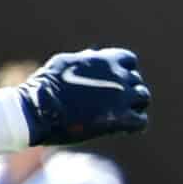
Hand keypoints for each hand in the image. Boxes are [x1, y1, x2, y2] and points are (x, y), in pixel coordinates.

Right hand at [17, 49, 151, 145]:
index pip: (129, 60)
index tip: (115, 81)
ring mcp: (121, 98)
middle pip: (137, 81)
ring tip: (121, 115)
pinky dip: (136, 125)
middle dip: (128, 90)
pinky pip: (141, 121)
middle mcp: (119, 77)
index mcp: (106, 60)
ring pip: (143, 99)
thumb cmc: (46, 86)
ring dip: (135, 106)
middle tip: (115, 103)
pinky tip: (124, 129)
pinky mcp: (120, 119)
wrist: (39, 109)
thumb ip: (85, 59)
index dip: (124, 71)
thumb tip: (94, 54)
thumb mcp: (64, 63)